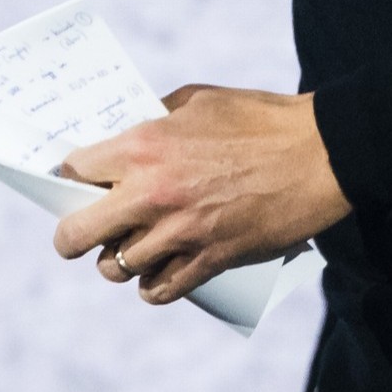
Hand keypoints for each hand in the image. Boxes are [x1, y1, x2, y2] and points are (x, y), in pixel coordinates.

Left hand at [51, 84, 349, 305]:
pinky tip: (157, 272)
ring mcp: (180, 233)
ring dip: (117, 261)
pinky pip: (160, 291)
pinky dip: (152, 286)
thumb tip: (127, 137)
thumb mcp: (197, 100)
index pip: (76, 171)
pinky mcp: (211, 261)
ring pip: (116, 268)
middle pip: (77, 234)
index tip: (75, 183)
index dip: (71, 178)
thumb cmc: (260, 119)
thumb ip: (154, 119)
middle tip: (78, 233)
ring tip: (128, 249)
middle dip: (70, 236)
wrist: (320, 154)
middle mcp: (152, 194)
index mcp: (143, 147)